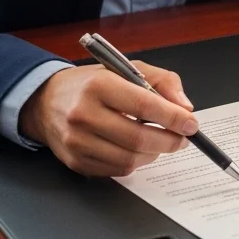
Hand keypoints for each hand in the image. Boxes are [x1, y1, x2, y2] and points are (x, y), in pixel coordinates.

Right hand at [19, 61, 198, 177]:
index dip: (173, 117)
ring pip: (129, 158)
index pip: (144, 105)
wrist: (46, 101)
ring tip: (162, 142)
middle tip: (183, 138)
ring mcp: (77, 142)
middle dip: (169, 141)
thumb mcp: (128, 68)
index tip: (191, 123)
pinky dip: (135, 162)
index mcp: (99, 85)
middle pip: (138, 137)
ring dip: (154, 153)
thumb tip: (185, 107)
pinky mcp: (75, 162)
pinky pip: (116, 170)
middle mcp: (84, 114)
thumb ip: (162, 81)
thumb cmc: (93, 83)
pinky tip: (140, 149)